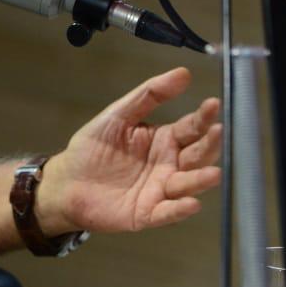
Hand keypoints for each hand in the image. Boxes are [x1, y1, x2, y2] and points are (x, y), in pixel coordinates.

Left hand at [36, 67, 221, 234]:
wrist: (67, 181)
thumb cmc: (94, 147)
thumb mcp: (118, 115)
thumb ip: (148, 95)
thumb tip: (183, 73)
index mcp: (165, 140)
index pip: (191, 127)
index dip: (203, 116)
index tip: (213, 104)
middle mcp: (169, 165)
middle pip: (197, 155)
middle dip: (210, 145)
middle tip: (218, 132)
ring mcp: (161, 190)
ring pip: (187, 185)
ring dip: (200, 179)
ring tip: (213, 173)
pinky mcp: (147, 213)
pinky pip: (167, 212)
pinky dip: (179, 209)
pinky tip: (191, 203)